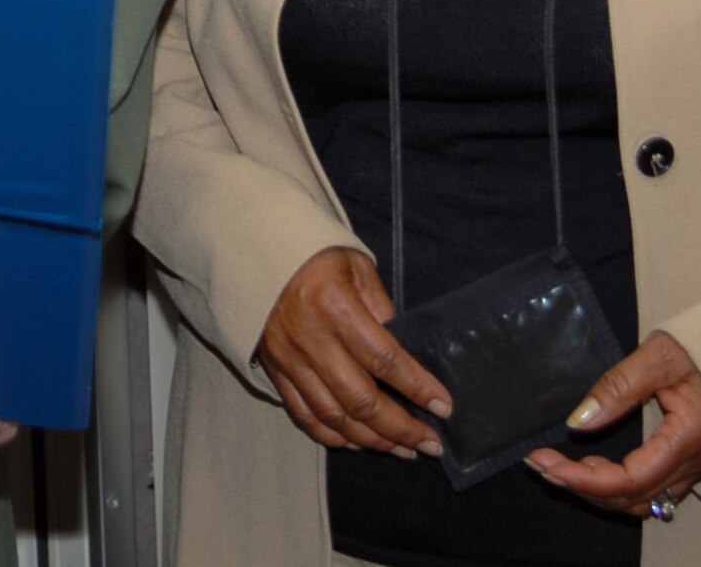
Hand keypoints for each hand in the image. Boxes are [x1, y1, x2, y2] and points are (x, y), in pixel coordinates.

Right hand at [255, 247, 450, 458]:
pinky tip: (359, 442)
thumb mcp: (357, 266)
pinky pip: (305, 416)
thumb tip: (404, 350)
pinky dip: (334, 436)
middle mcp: (311, 340)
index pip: (385, 360)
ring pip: (335, 417)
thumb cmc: (315, 256)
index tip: (444, 408)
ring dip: (373, 440)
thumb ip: (382, 308)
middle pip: (362, 401)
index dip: (418, 388)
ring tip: (403, 448)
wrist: (256, 251)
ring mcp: (290, 360)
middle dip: (402, 428)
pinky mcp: (276, 372)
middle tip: (431, 443)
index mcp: (335, 306)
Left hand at [526, 330, 700, 517]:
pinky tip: (593, 468)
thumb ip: (619, 387)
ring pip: (641, 502)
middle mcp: (693, 465)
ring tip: (559, 467)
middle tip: (539, 464)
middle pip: (631, 499)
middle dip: (580, 487)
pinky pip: (650, 493)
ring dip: (597, 492)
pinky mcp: (689, 465)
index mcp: (688, 439)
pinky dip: (617, 488)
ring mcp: (694, 470)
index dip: (582, 478)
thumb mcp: (660, 356)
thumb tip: (577, 422)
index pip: (629, 480)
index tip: (543, 461)